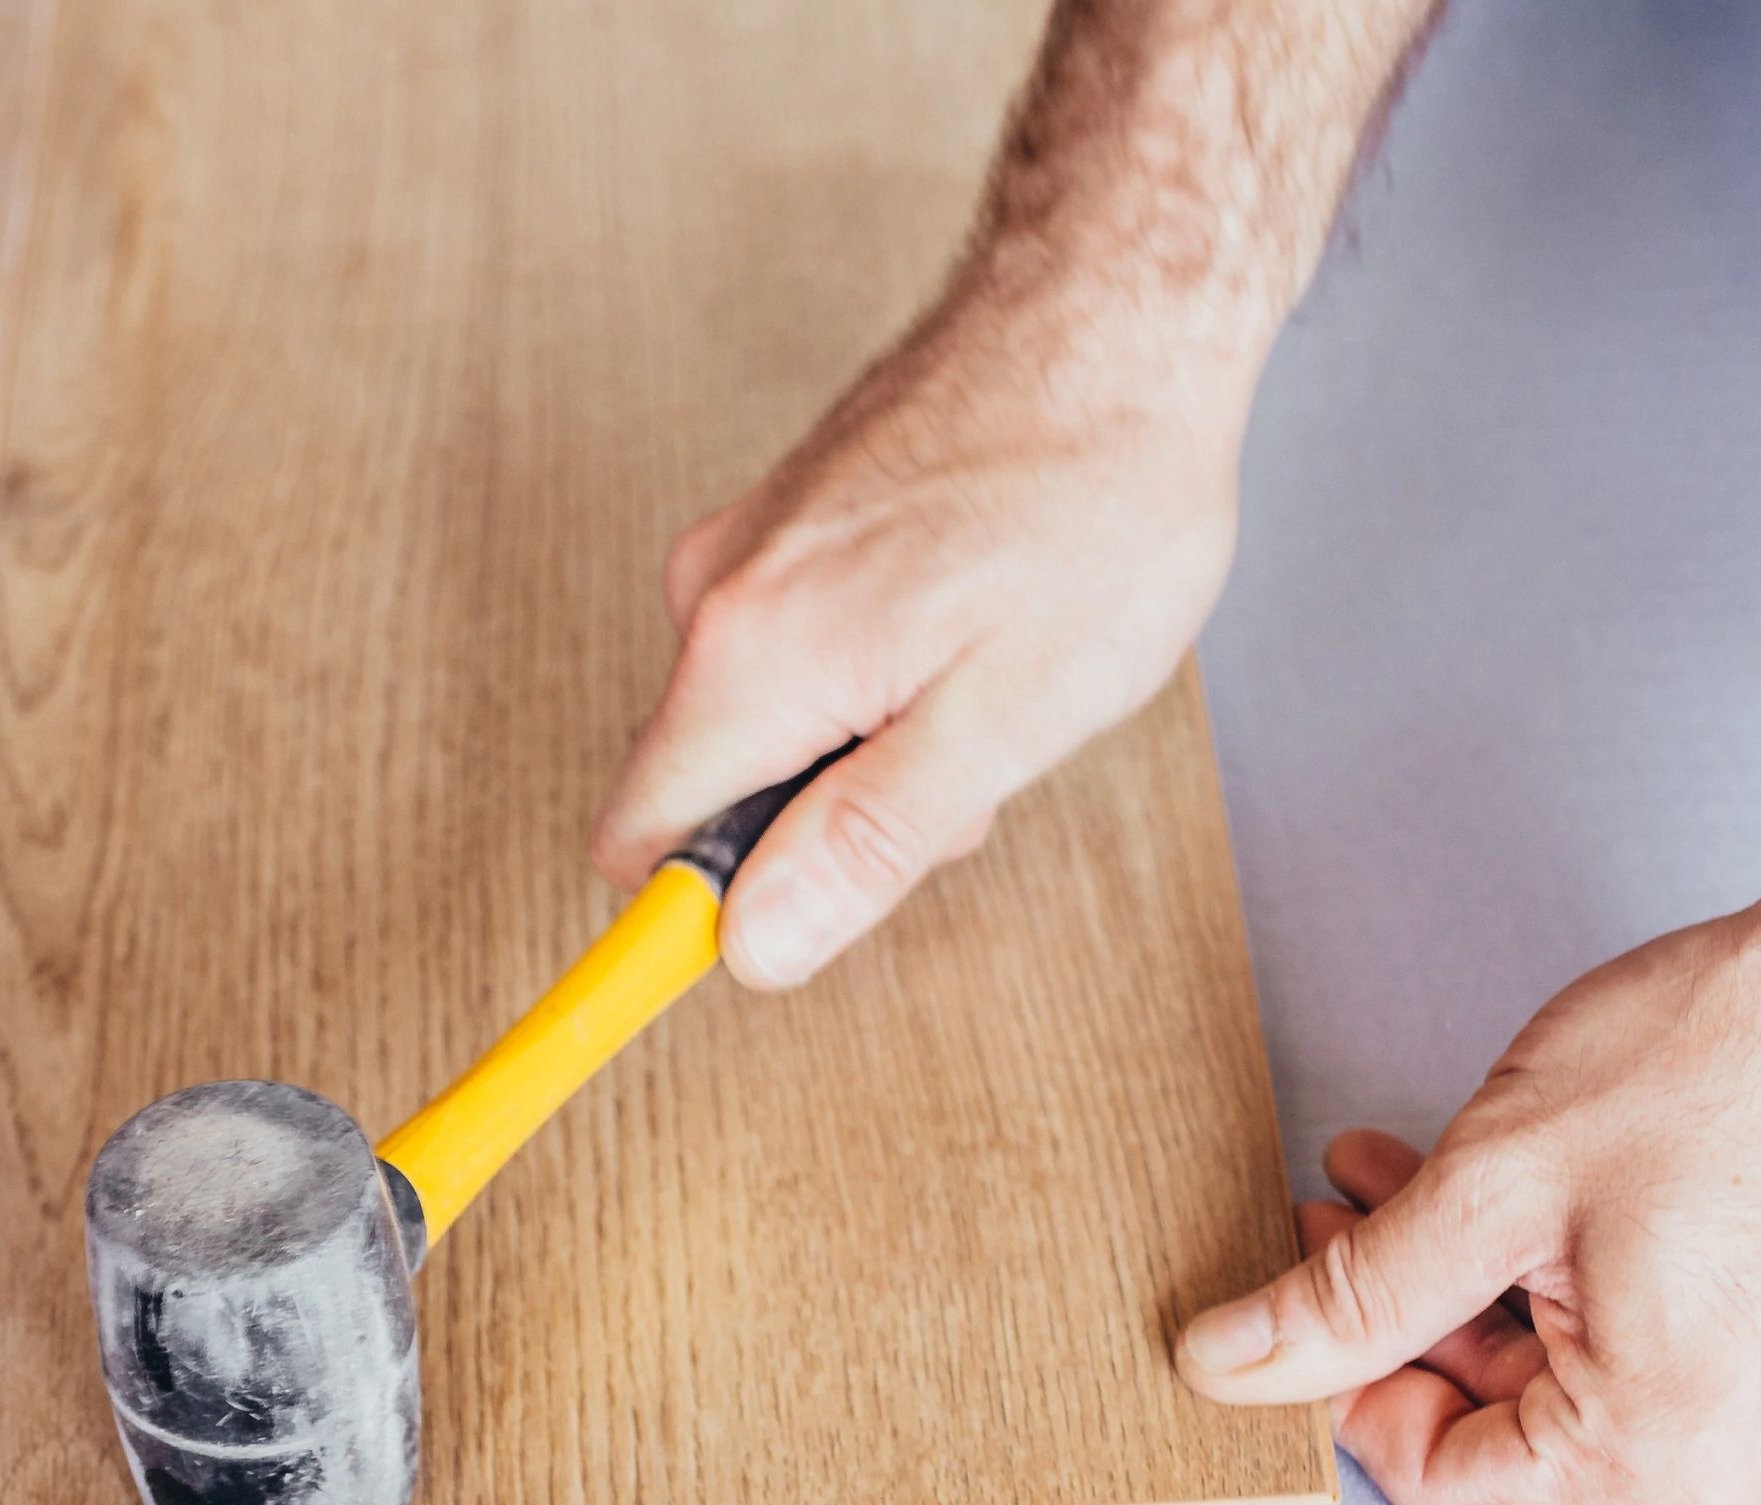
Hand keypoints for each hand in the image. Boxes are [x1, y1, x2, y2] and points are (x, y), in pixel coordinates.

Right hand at [591, 276, 1252, 987]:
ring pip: (765, 729)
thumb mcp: (1003, 717)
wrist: (1123, 299)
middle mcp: (715, 599)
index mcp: (751, 661)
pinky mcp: (784, 523)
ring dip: (864, 742)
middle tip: (962, 760)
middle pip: (712, 797)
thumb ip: (863, 843)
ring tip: (987, 668)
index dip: (700, 918)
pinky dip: (874, 672)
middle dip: (825, 821)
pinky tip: (971, 616)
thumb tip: (752, 949)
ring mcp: (745, 550)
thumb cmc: (1094, 492)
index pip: (638, 851)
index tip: (775, 932)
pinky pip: (795, 657)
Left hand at [1175, 867, 1760, 1504]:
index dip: (1346, 1395)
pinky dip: (1568, 1286)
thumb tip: (1232, 1362)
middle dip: (1402, 1319)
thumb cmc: (1754, 1059)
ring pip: (1575, 1387)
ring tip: (1396, 1180)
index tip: (1295, 1316)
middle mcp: (1741, 1484)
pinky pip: (1658, 1359)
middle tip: (1333, 1217)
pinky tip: (1509, 1196)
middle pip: (1508, 1437)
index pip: (1441, 1488)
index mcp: (1660, 1462)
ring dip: (1471, 1289)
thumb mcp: (1502, 1181)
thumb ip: (1356, 1294)